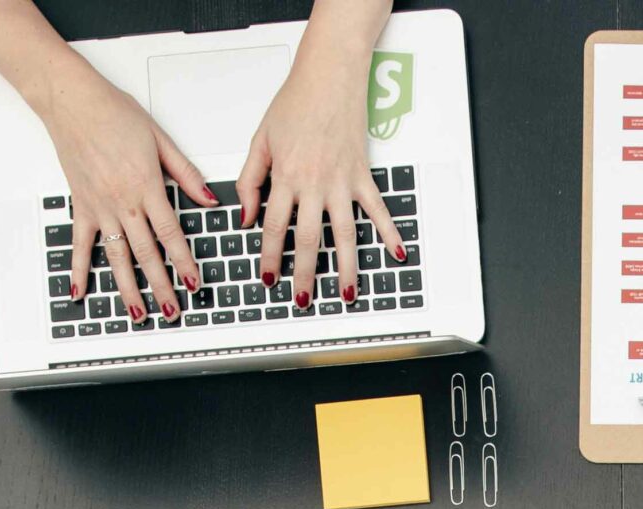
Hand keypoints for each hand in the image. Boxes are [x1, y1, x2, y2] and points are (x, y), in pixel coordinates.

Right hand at [28, 56, 211, 324]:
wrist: (72, 101)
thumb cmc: (114, 113)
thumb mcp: (160, 139)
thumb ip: (185, 173)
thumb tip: (208, 199)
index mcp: (147, 186)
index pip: (170, 233)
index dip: (183, 261)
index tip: (194, 283)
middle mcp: (122, 202)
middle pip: (146, 253)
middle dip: (161, 286)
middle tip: (173, 310)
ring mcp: (100, 207)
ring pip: (116, 257)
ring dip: (127, 288)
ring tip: (138, 313)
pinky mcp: (81, 205)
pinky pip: (79, 244)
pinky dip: (79, 270)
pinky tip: (80, 292)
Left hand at [244, 5, 400, 311]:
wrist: (329, 76)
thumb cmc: (295, 102)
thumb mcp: (261, 139)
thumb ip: (251, 180)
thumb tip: (246, 215)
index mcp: (286, 176)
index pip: (273, 226)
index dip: (269, 256)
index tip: (268, 277)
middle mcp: (315, 184)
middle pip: (309, 240)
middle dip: (305, 274)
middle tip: (303, 299)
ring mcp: (342, 182)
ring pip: (344, 234)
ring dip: (346, 267)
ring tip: (346, 292)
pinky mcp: (362, 175)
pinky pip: (377, 210)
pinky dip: (389, 232)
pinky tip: (396, 254)